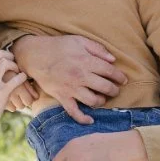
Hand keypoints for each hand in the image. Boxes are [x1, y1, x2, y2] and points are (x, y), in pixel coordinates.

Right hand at [12, 35, 126, 124]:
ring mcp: (72, 89)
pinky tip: (90, 120)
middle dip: (114, 90)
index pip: (110, 72)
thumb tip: (112, 60)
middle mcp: (81, 77)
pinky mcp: (62, 97)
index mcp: (87, 62)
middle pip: (105, 88)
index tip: (123, 80)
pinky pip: (74, 112)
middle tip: (115, 90)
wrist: (36, 55)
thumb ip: (97, 49)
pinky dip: (83, 119)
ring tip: (103, 99)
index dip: (119, 77)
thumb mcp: (79, 40)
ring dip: (102, 101)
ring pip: (93, 101)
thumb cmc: (58, 46)